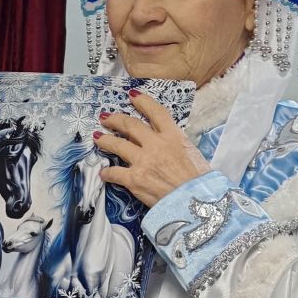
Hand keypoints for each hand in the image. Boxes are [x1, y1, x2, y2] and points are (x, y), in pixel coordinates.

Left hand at [95, 91, 211, 207]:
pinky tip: (103, 173)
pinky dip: (107, 172)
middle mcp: (156, 145)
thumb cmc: (199, 181)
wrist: (193, 202)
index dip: (143, 101)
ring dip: (105, 140)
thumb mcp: (193, 154)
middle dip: (116, 119)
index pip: (156, 112)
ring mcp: (143, 161)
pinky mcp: (134, 179)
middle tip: (106, 118)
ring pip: (117, 144)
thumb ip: (178, 145)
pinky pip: (114, 172)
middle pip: (130, 125)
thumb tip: (169, 143)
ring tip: (97, 137)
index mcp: (174, 137)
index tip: (132, 95)